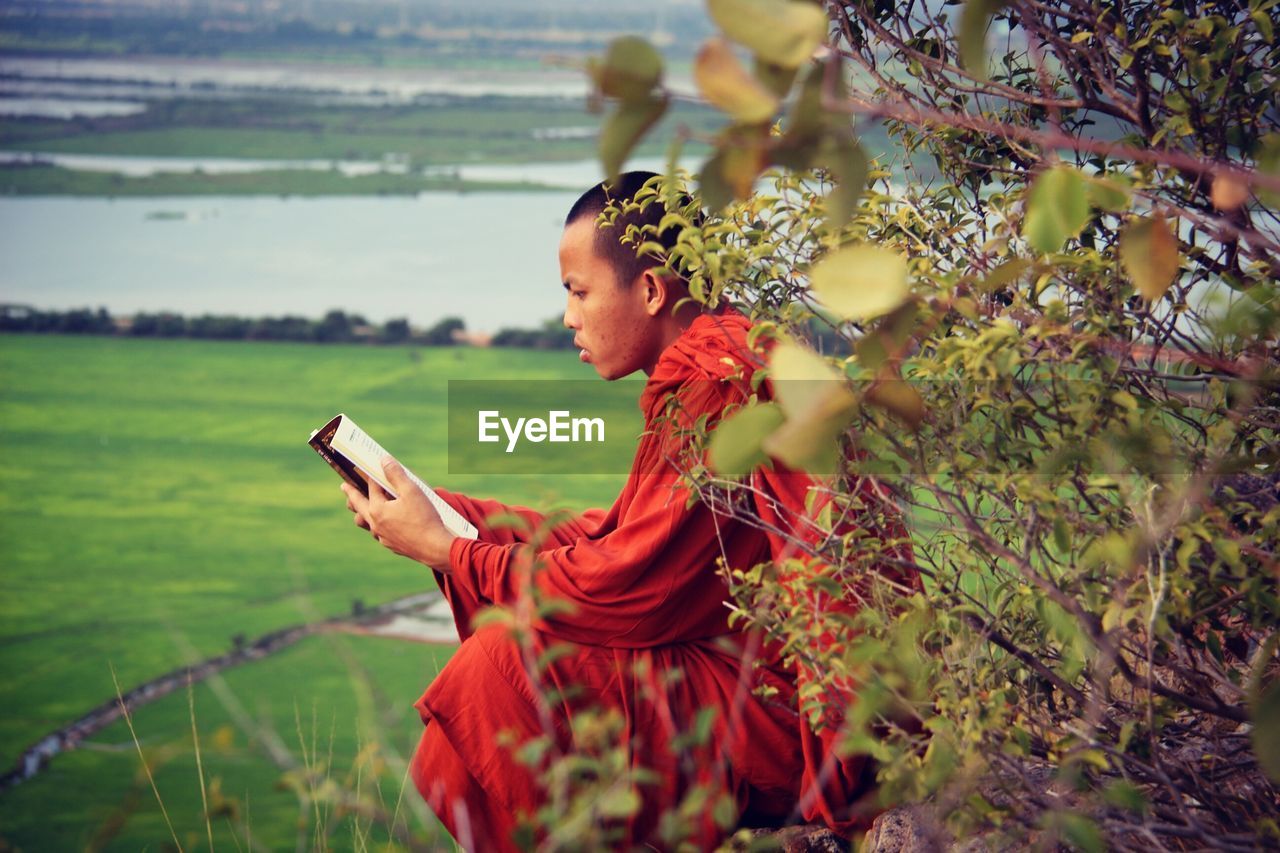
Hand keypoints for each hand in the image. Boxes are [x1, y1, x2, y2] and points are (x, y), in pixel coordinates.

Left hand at [342, 457, 456, 570]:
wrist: (435, 548)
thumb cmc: (424, 519)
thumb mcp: (412, 491)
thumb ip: (396, 475)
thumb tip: (384, 460)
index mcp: (377, 510)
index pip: (371, 488)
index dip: (371, 477)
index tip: (368, 468)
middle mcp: (375, 524)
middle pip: (358, 506)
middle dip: (351, 495)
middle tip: (345, 487)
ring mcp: (382, 537)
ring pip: (366, 523)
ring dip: (362, 513)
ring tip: (360, 508)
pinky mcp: (391, 545)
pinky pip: (379, 533)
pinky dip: (377, 525)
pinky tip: (384, 523)